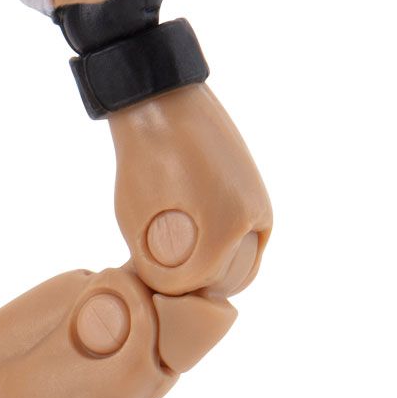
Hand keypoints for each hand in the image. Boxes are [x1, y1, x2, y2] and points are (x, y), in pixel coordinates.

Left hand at [111, 84, 270, 298]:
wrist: (165, 104)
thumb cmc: (143, 164)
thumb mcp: (136, 227)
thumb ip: (157, 269)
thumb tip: (173, 294)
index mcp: (225, 232)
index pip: (199, 289)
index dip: (170, 287)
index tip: (149, 270)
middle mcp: (253, 220)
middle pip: (225, 281)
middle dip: (196, 279)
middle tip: (164, 265)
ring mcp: (260, 203)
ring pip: (240, 262)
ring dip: (213, 263)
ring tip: (178, 249)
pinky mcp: (258, 190)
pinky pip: (247, 237)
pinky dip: (226, 243)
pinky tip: (195, 235)